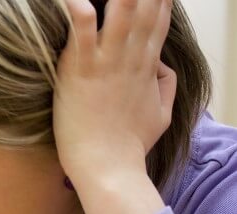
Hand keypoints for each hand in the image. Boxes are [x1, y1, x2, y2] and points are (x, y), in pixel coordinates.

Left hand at [53, 0, 175, 185]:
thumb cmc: (128, 147)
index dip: (159, 0)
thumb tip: (162, 66)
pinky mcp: (80, 74)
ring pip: (119, 15)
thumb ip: (166, 87)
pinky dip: (80, 13)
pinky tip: (76, 0)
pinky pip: (82, 36)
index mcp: (148, 68)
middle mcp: (130, 61)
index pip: (158, 22)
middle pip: (142, 10)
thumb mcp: (161, 116)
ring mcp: (106, 65)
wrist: (108, 169)